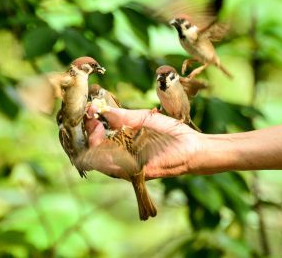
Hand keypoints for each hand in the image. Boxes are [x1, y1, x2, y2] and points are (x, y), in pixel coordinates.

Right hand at [84, 106, 204, 179]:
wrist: (191, 147)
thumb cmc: (171, 132)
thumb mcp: (145, 118)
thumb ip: (124, 116)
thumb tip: (103, 110)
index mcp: (123, 138)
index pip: (98, 133)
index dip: (91, 122)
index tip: (90, 110)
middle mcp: (121, 153)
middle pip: (94, 148)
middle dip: (89, 133)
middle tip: (92, 120)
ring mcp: (126, 164)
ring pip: (99, 160)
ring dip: (94, 144)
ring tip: (97, 130)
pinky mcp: (133, 173)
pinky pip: (113, 168)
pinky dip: (105, 157)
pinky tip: (104, 143)